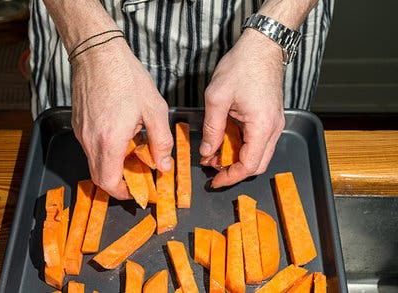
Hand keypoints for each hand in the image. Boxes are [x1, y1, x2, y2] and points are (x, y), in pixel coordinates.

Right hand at [71, 39, 172, 198]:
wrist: (98, 53)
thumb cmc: (126, 77)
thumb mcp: (154, 109)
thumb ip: (161, 142)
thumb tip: (164, 165)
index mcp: (110, 141)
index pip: (109, 182)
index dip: (123, 193)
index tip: (138, 191)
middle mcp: (90, 141)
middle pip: (99, 177)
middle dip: (119, 182)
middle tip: (138, 174)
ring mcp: (82, 132)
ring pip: (95, 162)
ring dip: (113, 166)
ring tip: (134, 151)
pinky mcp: (79, 124)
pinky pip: (91, 147)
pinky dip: (106, 152)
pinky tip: (122, 136)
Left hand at [200, 29, 284, 187]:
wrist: (262, 46)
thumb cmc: (242, 67)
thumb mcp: (217, 98)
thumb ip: (212, 128)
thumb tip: (207, 151)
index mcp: (262, 127)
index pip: (249, 166)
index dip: (230, 177)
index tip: (215, 180)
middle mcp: (273, 129)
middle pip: (257, 164)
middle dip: (234, 170)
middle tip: (212, 167)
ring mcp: (275, 123)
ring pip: (259, 154)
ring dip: (238, 159)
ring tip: (215, 154)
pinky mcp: (271, 117)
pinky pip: (259, 141)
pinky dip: (243, 146)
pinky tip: (226, 141)